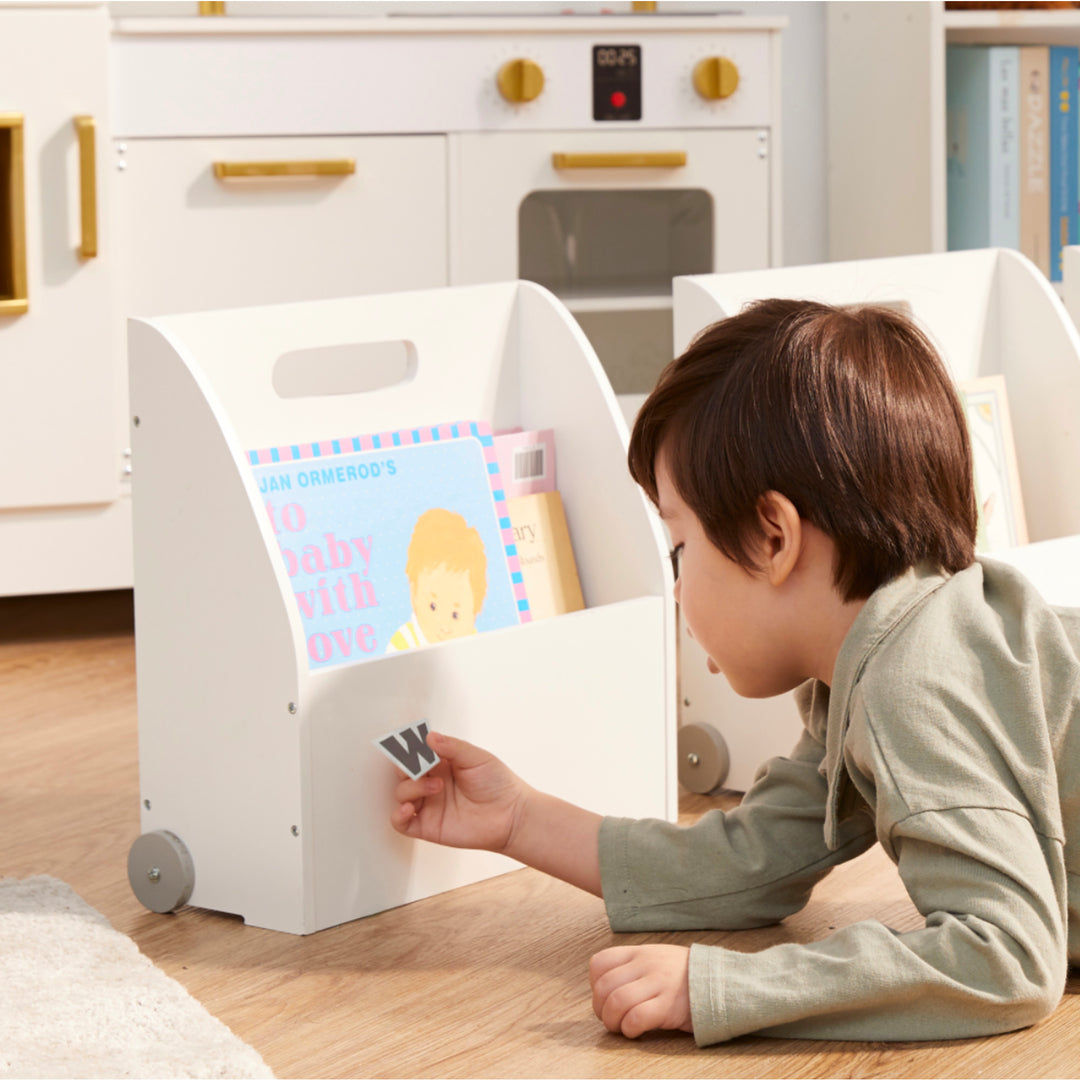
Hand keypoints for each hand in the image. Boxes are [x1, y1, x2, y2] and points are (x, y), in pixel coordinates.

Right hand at [390, 731, 527, 854]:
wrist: (511, 814)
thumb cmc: (498, 784)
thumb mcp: (476, 757)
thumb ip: (452, 747)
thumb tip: (430, 737)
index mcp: (441, 763)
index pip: (415, 752)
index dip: (410, 748)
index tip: (414, 746)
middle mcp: (432, 782)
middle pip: (403, 772)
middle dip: (406, 767)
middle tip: (421, 766)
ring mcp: (429, 804)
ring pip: (401, 793)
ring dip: (412, 787)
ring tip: (435, 787)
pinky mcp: (428, 825)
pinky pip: (400, 822)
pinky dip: (398, 814)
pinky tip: (410, 807)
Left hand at [590, 945, 693, 1038]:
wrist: (720, 981)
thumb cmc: (683, 975)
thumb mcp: (655, 958)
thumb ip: (631, 967)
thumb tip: (604, 988)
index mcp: (639, 952)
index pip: (599, 963)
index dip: (594, 986)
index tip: (604, 999)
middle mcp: (646, 964)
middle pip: (604, 987)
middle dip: (600, 1009)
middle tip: (610, 1019)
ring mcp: (658, 983)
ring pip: (617, 1002)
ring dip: (612, 1021)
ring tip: (621, 1027)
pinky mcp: (669, 1005)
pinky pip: (637, 1017)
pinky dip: (630, 1029)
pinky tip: (636, 1031)